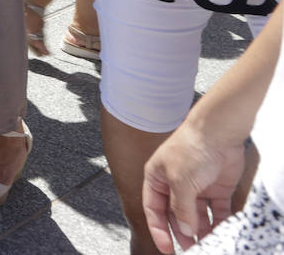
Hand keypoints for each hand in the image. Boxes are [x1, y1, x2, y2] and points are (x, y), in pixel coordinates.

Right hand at [142, 122, 245, 253]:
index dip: (159, 230)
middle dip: (182, 233)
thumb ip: (180, 208)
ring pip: (197, 216)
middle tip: (191, 249)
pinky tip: (220, 231)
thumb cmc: (190, 148)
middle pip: (176, 215)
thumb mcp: (180, 181)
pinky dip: (219, 222)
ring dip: (201, 230)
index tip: (167, 248)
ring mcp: (196, 187)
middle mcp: (175, 184)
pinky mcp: (216, 188)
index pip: (154, 210)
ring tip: (208, 244)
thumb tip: (184, 231)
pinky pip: (217, 211)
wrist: (218, 132)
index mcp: (157, 179)